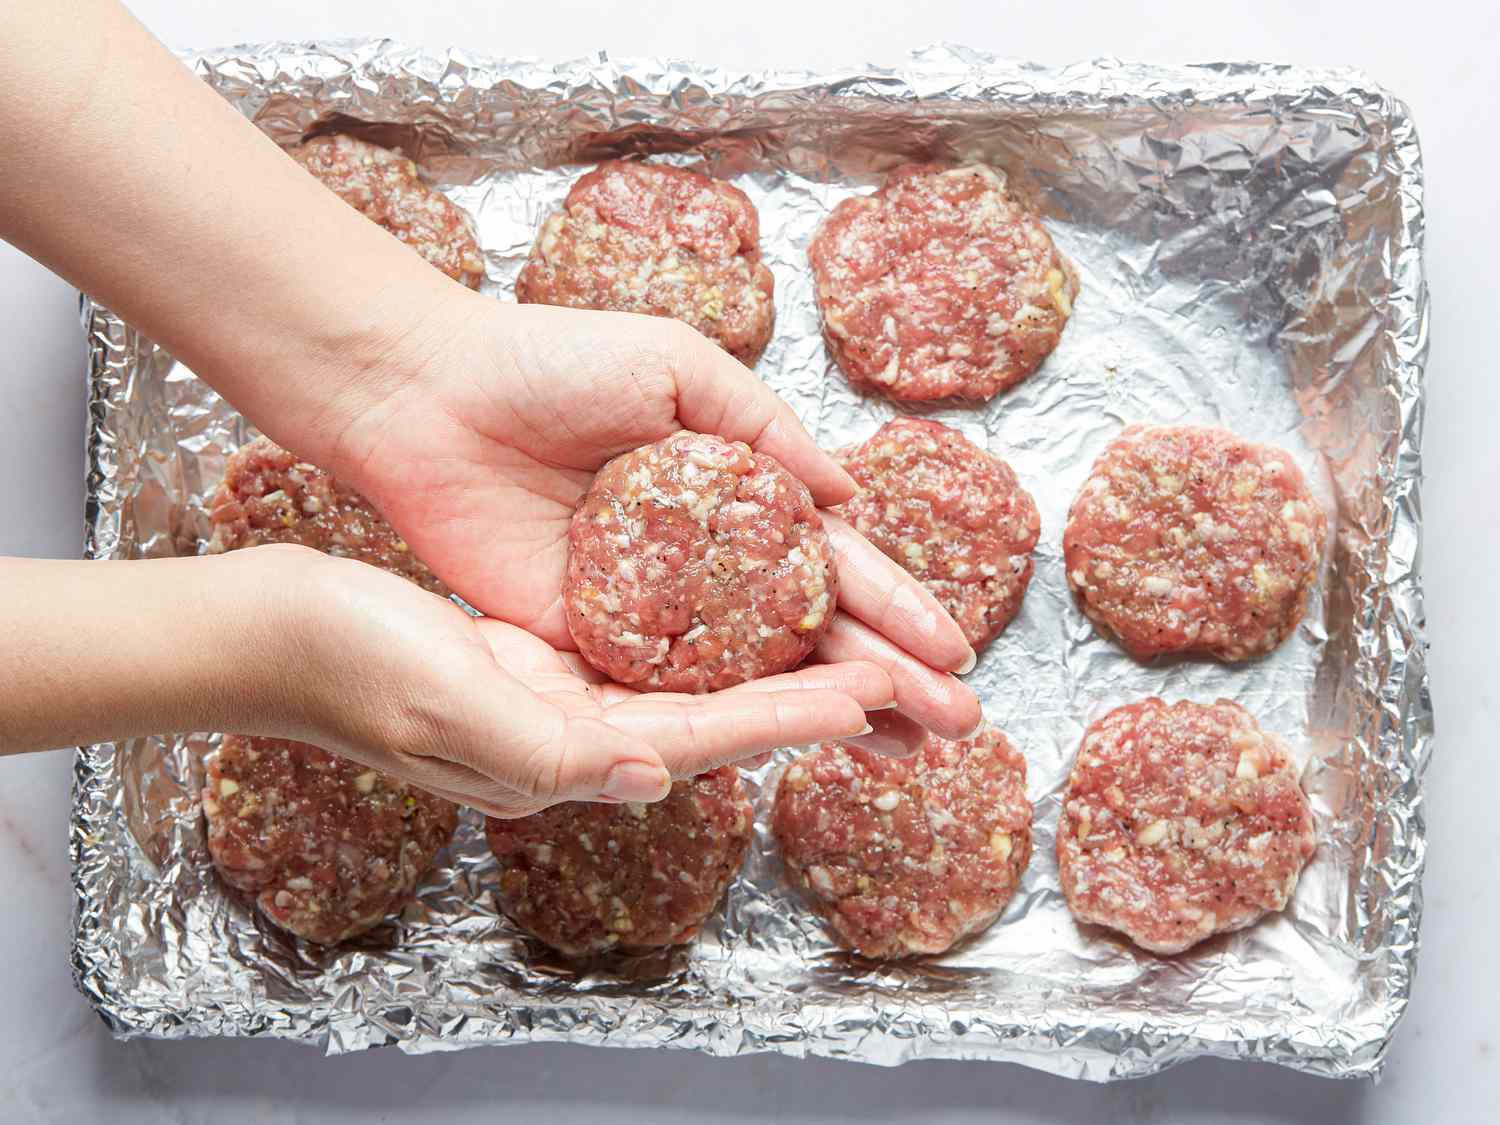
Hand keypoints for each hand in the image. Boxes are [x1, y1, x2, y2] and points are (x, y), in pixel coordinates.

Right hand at [255, 545, 897, 816]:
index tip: (872, 695)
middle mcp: (579, 739)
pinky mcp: (549, 663)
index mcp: (562, 755)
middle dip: (816, 713)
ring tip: (864, 661)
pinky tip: (755, 624)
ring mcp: (567, 703)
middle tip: (911, 697)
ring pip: (703, 692)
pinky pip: (656, 658)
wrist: (281, 632)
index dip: (789, 716)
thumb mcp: (446, 702)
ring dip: (784, 677)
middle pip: (724, 725)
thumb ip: (550, 751)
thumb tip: (651, 775)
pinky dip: (717, 645)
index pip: (703, 736)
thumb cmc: (352, 665)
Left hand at [312, 295, 982, 743]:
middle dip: (889, 676)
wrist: (428, 398)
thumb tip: (848, 496)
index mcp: (737, 493)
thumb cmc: (550, 363)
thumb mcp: (677, 366)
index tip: (954, 652)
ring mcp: (655, 610)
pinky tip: (792, 747)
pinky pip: (673, 689)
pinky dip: (733, 719)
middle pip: (814, 632)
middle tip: (955, 725)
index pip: (834, 561)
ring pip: (759, 674)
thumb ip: (764, 430)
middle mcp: (707, 562)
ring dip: (831, 712)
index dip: (896, 606)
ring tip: (904, 750)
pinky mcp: (592, 644)